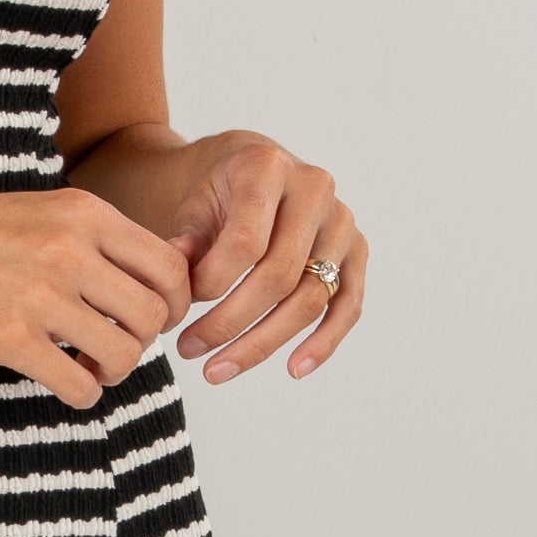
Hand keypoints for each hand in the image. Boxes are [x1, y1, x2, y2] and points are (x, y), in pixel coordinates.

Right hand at [0, 184, 193, 410]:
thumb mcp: (44, 212)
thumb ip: (97, 241)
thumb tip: (151, 287)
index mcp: (85, 215)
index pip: (169, 267)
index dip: (174, 303)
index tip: (153, 317)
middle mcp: (70, 252)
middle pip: (154, 316)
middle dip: (144, 341)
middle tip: (117, 344)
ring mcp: (40, 297)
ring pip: (124, 355)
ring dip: (115, 371)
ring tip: (90, 366)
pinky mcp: (9, 340)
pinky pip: (79, 386)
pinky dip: (84, 394)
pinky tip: (67, 383)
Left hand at [167, 132, 368, 380]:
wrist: (252, 172)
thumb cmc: (218, 195)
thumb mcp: (192, 208)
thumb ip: (185, 246)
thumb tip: (179, 288)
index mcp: (267, 167)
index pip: (247, 241)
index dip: (213, 283)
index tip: (180, 311)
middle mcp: (314, 189)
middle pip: (281, 275)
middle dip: (231, 323)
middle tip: (190, 351)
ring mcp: (341, 222)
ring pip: (311, 298)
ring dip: (264, 343)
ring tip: (220, 369)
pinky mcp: (356, 251)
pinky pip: (347, 305)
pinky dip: (323, 342)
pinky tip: (294, 369)